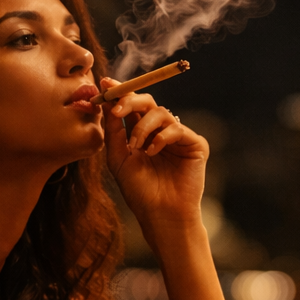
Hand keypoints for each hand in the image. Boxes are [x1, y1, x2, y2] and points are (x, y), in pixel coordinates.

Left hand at [101, 77, 209, 247]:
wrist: (161, 215)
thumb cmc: (140, 192)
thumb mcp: (119, 159)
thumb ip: (114, 130)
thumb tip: (106, 101)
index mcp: (142, 134)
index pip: (131, 107)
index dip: (119, 93)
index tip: (104, 84)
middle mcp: (161, 132)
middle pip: (147, 102)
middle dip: (130, 101)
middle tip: (118, 109)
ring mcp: (179, 138)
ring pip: (160, 113)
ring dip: (143, 127)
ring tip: (137, 147)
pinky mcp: (195, 144)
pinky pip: (176, 128)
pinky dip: (161, 137)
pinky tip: (153, 152)